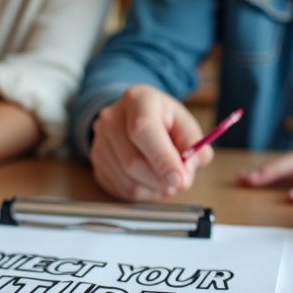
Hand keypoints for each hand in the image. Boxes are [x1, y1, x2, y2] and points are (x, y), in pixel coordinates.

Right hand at [89, 85, 213, 200]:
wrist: (134, 117)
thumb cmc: (163, 120)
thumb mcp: (185, 124)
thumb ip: (194, 145)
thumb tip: (188, 170)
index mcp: (137, 100)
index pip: (143, 131)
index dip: (162, 159)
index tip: (180, 180)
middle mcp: (111, 119)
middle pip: (133, 162)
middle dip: (161, 179)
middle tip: (180, 181)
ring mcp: (99, 142)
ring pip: (128, 181)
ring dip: (154, 188)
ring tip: (166, 178)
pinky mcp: (97, 163)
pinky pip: (121, 189)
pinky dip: (143, 192)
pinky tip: (151, 180)